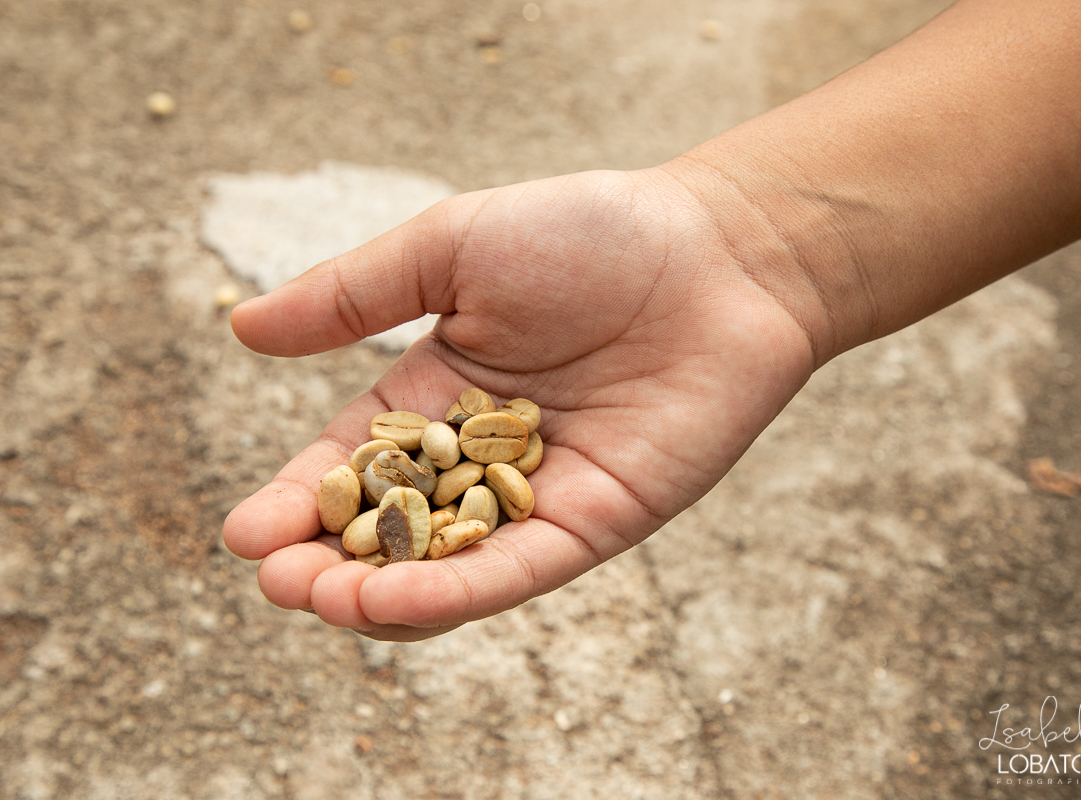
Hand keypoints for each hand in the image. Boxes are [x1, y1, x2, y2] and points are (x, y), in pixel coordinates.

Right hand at [222, 166, 815, 640]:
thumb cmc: (588, 234)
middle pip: (389, 533)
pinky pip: (518, 570)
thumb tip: (240, 328)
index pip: (348, 466)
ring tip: (318, 598)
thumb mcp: (451, 249)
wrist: (718, 254)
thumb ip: (354, 296)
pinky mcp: (595, 523)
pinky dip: (457, 591)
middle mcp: (478, 459)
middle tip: (277, 578)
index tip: (242, 534)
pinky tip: (396, 602)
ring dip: (379, 596)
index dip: (293, 502)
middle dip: (326, 565)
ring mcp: (537, 498)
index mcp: (434, 397)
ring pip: (445, 569)